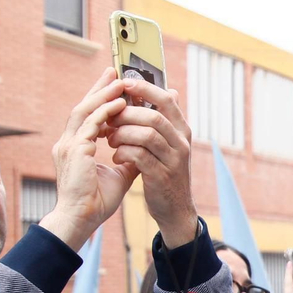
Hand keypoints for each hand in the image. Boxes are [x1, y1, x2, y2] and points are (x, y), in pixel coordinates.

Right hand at [39, 69, 141, 249]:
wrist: (81, 219)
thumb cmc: (96, 201)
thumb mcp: (119, 175)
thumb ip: (130, 158)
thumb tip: (145, 147)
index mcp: (76, 147)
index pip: (88, 116)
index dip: (101, 99)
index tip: (116, 86)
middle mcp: (69, 143)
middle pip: (83, 106)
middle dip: (100, 88)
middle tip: (115, 72)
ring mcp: (68, 145)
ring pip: (84, 110)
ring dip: (103, 95)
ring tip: (120, 83)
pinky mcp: (74, 150)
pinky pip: (90, 124)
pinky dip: (105, 112)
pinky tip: (119, 104)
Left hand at [103, 75, 198, 245]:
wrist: (175, 209)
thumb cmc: (166, 172)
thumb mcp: (171, 144)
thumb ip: (166, 120)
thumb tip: (169, 90)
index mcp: (182, 130)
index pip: (166, 100)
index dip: (145, 88)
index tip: (124, 84)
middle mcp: (182, 142)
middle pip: (153, 116)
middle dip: (126, 114)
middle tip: (109, 119)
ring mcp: (173, 160)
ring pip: (146, 135)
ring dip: (123, 134)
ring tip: (110, 139)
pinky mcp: (162, 176)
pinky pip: (139, 156)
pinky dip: (123, 152)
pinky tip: (116, 156)